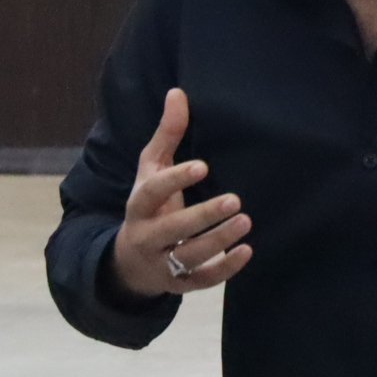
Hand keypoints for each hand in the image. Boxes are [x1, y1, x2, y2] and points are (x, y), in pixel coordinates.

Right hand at [111, 87, 251, 299]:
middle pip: (173, 229)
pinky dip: (224, 269)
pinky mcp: (179, 284)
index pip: (152, 192)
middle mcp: (147, 236)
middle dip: (203, 216)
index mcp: (139, 205)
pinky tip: (246, 252)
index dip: (175, 179)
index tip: (202, 165)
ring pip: (189, 256)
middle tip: (236, 200)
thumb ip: (167, 135)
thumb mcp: (150, 170)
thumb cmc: (149, 205)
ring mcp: (162, 262)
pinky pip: (202, 280)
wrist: (130, 262)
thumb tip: (178, 92)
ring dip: (218, 240)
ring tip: (246, 222)